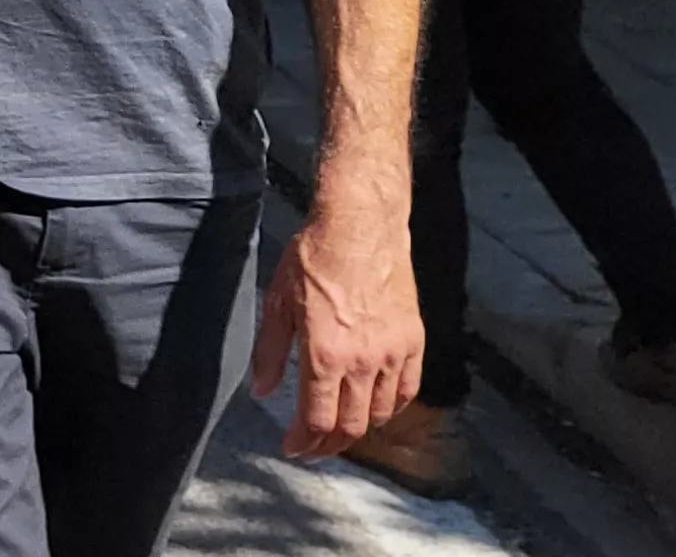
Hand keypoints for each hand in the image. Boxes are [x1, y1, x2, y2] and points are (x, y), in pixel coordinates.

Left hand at [251, 213, 421, 457]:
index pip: (317, 419)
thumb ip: (270, 353)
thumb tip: (262, 392)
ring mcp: (393, 352)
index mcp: (325, 355)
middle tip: (313, 446)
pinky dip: (392, 408)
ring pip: (380, 413)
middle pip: (350, 425)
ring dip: (358, 429)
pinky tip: (376, 409)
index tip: (292, 447)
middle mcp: (363, 361)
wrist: (360, 228)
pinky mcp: (413, 340)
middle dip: (328, 444)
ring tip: (340, 430)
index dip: (303, 441)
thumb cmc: (312, 260)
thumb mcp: (277, 304)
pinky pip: (408, 389)